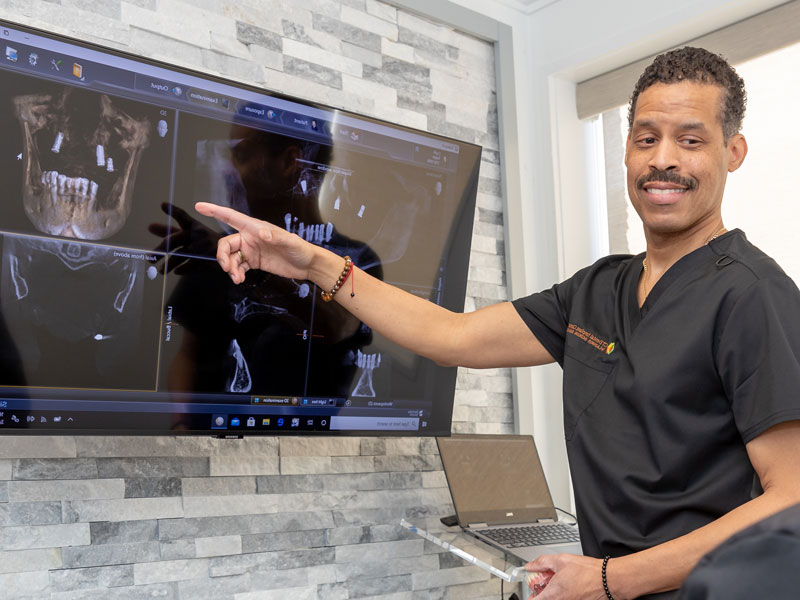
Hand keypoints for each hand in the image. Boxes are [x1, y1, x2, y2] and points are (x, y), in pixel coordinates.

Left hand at [149, 203, 220, 273]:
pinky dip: (182, 270)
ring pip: (180, 256)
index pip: (183, 216)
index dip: (174, 210)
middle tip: (150, 258)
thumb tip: (150, 227)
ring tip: (160, 270)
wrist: (227, 252)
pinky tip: (176, 271)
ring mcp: (202, 247)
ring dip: (168, 265)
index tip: (164, 205)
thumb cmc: (202, 240)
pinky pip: (190, 266)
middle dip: (161, 249)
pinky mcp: (207, 260)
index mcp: (193, 225)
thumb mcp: (188, 233)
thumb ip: (169, 230)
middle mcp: (198, 234)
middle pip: (175, 240)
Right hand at [194, 201, 315, 284]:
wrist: (307, 265)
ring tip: (237, 278)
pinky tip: (240, 279)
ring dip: (229, 268)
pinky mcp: (254, 262)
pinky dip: (236, 273)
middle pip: (226, 243)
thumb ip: (276, 236)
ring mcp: (251, 250)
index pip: (231, 217)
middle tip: (228, 269)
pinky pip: (238, 266)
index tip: (199, 206)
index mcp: (255, 227)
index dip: (215, 211)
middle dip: (223, 256)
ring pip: (230, 256)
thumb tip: (262, 233)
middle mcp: (250, 237)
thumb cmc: (300, 249)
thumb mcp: (290, 242)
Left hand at [525, 554, 605, 599]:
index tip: (531, 590)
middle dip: (541, 594)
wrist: (609, 580)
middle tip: (544, 585)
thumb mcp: (561, 560)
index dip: (530, 596)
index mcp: (553, 594)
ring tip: (559, 584)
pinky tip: (569, 586)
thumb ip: (542, 562)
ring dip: (553, 595)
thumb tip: (530, 566)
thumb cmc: (589, 572)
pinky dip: (563, 595)